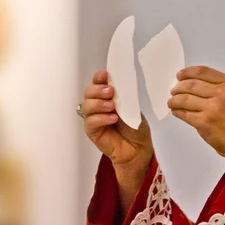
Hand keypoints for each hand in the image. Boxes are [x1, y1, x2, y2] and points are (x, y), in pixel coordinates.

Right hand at [82, 71, 153, 211]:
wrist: (139, 149)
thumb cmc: (136, 128)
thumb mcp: (133, 108)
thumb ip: (123, 97)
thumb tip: (117, 86)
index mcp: (107, 97)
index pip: (97, 83)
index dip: (98, 78)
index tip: (105, 74)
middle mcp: (97, 106)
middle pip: (88, 92)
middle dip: (97, 90)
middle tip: (110, 92)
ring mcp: (93, 119)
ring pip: (86, 106)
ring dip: (98, 103)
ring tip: (112, 106)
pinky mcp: (92, 132)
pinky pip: (90, 122)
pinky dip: (101, 118)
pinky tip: (112, 118)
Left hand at [168, 66, 224, 163]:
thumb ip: (214, 86)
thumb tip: (187, 81)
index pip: (202, 72)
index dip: (187, 72)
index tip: (179, 75)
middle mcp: (221, 93)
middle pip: (190, 84)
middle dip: (178, 87)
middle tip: (173, 91)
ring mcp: (212, 108)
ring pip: (184, 99)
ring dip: (174, 100)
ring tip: (172, 102)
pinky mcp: (203, 122)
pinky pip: (184, 113)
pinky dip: (176, 111)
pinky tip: (176, 111)